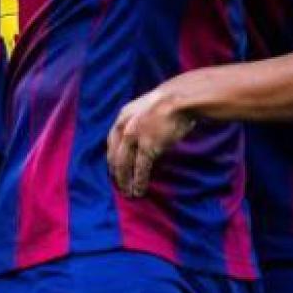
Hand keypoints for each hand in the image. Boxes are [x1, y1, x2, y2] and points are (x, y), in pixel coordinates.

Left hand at [108, 83, 196, 197]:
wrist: (180, 98)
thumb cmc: (169, 101)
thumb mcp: (146, 108)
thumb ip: (139, 121)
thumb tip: (142, 137)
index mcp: (122, 116)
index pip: (112, 142)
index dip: (112, 158)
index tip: (114, 169)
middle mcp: (124, 127)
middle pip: (115, 156)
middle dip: (116, 173)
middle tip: (119, 186)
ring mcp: (135, 137)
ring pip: (124, 165)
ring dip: (125, 181)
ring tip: (128, 193)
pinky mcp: (148, 147)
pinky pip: (140, 168)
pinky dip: (139, 182)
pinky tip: (138, 191)